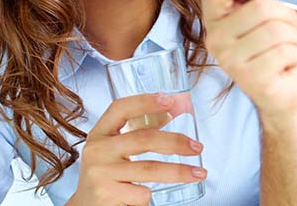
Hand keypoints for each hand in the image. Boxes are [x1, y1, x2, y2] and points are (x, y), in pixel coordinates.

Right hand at [67, 93, 205, 205]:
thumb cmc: (107, 173)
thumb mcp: (115, 149)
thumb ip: (139, 132)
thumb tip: (174, 110)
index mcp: (99, 134)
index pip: (120, 108)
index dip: (145, 101)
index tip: (170, 100)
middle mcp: (97, 151)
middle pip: (144, 139)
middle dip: (176, 142)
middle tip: (198, 147)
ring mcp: (100, 173)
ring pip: (150, 168)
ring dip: (180, 171)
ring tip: (199, 174)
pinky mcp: (106, 195)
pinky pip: (143, 193)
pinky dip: (152, 195)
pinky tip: (151, 196)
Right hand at [202, 0, 296, 120]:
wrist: (280, 93)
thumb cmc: (270, 51)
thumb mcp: (257, 15)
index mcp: (214, 21)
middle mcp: (216, 41)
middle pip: (260, 9)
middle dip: (286, 16)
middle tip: (288, 28)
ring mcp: (231, 62)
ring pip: (277, 30)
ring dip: (293, 37)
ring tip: (287, 48)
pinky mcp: (251, 79)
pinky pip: (285, 51)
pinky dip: (295, 55)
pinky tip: (285, 64)